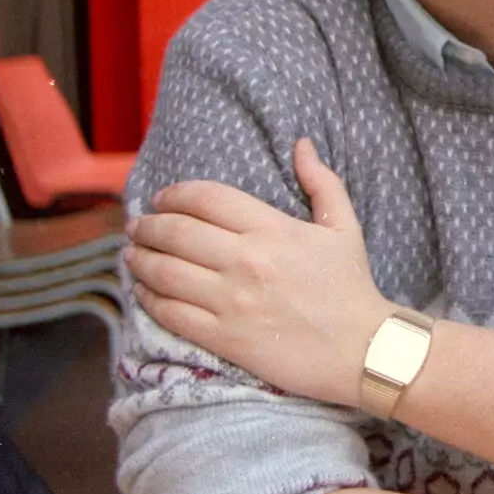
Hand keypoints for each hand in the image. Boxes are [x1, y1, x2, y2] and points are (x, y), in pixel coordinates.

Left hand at [124, 139, 391, 406]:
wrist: (362, 350)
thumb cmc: (352, 286)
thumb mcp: (344, 226)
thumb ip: (321, 181)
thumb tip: (301, 144)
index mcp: (273, 229)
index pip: (207, 198)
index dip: (175, 194)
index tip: (163, 198)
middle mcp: (246, 261)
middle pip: (176, 232)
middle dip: (147, 226)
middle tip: (138, 226)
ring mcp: (232, 302)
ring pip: (165, 272)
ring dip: (140, 260)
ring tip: (131, 255)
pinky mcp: (224, 338)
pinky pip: (171, 314)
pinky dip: (149, 299)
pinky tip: (143, 291)